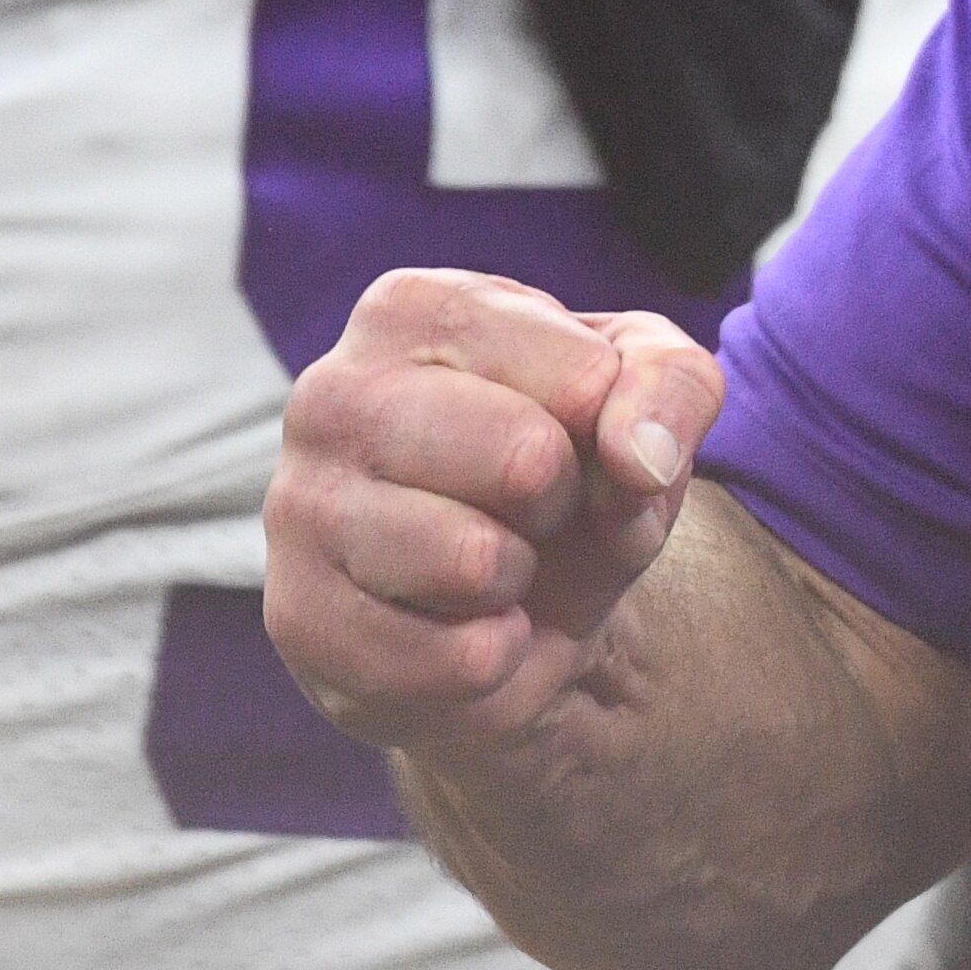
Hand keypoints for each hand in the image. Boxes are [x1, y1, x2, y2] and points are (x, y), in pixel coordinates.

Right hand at [265, 270, 717, 762]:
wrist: (514, 609)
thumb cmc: (569, 474)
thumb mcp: (648, 401)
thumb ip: (672, 386)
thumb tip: (638, 457)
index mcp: (414, 309)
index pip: (581, 374)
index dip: (611, 428)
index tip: (575, 436)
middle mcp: (333, 393)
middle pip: (523, 456)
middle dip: (562, 502)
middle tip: (530, 510)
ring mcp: (298, 507)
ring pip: (474, 560)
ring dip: (518, 581)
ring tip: (490, 565)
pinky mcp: (300, 621)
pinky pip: (453, 660)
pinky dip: (491, 660)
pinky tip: (456, 628)